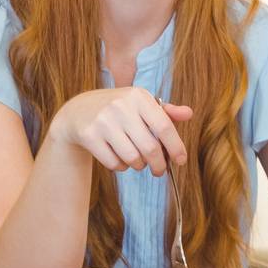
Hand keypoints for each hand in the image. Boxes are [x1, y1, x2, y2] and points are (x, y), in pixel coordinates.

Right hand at [47, 87, 192, 175]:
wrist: (78, 111)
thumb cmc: (120, 109)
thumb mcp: (141, 104)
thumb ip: (166, 111)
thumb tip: (189, 114)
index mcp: (138, 96)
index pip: (164, 126)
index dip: (176, 147)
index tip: (181, 161)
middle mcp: (120, 107)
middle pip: (150, 148)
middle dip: (159, 164)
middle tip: (160, 170)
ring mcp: (103, 121)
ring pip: (132, 158)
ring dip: (140, 166)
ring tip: (139, 162)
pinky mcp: (88, 136)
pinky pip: (114, 163)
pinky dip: (122, 167)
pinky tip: (121, 159)